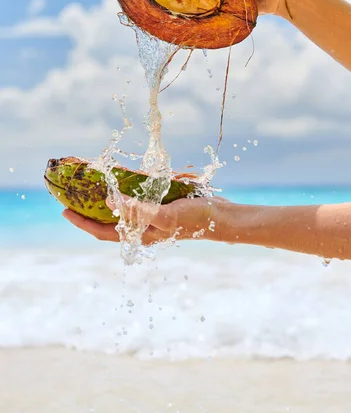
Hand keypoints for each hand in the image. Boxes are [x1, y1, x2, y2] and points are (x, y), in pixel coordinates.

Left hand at [62, 195, 230, 245]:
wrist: (223, 216)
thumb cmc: (195, 220)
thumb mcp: (164, 215)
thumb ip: (138, 210)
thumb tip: (109, 201)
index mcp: (142, 234)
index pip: (103, 231)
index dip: (83, 223)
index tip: (65, 210)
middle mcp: (144, 227)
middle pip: (109, 221)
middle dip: (91, 210)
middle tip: (76, 193)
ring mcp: (153, 216)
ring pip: (123, 209)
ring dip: (107, 198)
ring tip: (94, 184)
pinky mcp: (163, 205)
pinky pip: (138, 198)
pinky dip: (128, 189)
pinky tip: (125, 178)